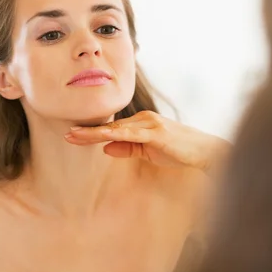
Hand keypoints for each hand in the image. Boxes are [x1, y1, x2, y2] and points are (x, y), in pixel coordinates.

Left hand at [64, 111, 230, 171]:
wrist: (205, 152)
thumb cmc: (179, 151)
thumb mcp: (149, 151)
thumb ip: (128, 148)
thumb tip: (105, 147)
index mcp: (141, 123)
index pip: (112, 128)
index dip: (91, 132)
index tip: (73, 135)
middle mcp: (143, 119)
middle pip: (110, 126)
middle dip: (87, 131)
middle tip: (66, 135)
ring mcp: (150, 124)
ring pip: (116, 129)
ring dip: (94, 132)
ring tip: (74, 136)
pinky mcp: (156, 133)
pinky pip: (131, 135)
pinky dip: (114, 136)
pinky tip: (100, 138)